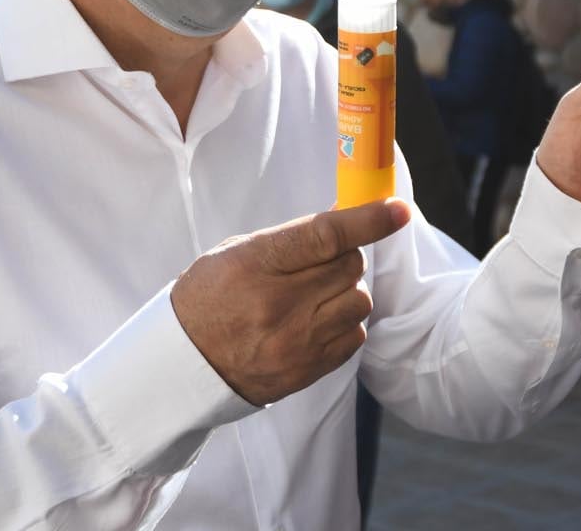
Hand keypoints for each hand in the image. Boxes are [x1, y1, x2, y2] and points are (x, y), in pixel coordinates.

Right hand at [170, 199, 409, 405]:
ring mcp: (295, 342)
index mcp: (256, 264)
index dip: (367, 220)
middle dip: (344, 257)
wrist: (184, 363)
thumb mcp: (236, 253)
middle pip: (349, 266)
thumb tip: (345, 218)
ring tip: (316, 294)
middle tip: (320, 262)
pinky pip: (353, 336)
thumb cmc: (208, 297)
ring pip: (358, 301)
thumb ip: (291, 239)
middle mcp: (279, 304)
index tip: (396, 209)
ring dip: (346, 291)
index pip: (325, 236)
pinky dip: (344, 322)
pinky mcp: (306, 370)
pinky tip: (316, 320)